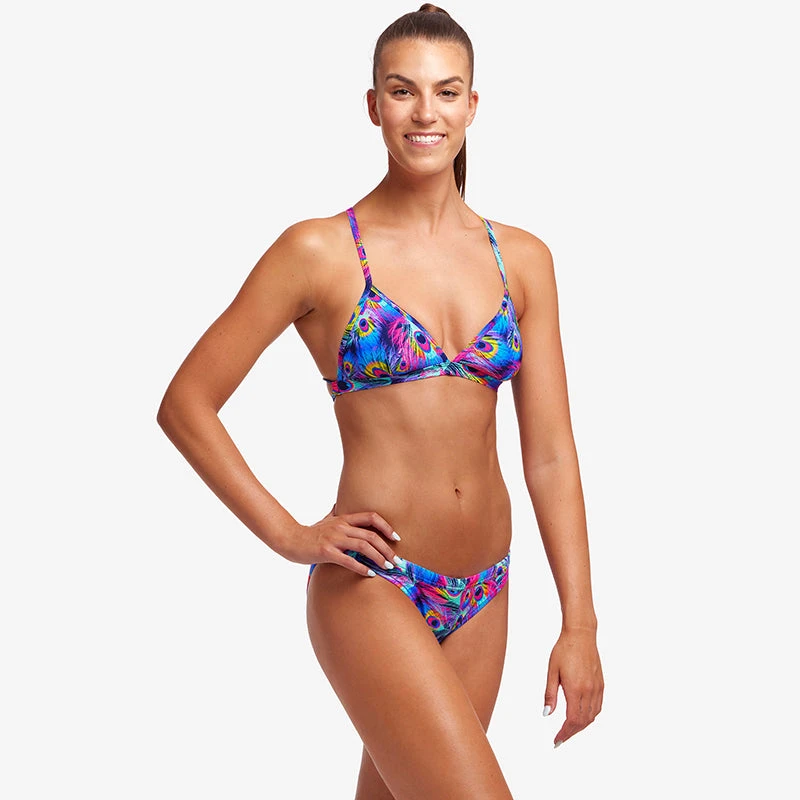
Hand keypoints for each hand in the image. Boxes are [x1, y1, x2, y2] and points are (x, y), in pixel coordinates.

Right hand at [276, 502, 401, 576]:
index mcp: (343, 518)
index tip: (396, 538)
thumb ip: (335, 512)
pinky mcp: (326, 552)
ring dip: (378, 557)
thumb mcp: (325, 519)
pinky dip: (362, 567)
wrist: (290, 539)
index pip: (371, 517)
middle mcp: (341, 526)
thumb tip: (340, 504)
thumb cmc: (309, 532)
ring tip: (388, 567)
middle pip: (371, 534)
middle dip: (387, 548)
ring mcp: (334, 538)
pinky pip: (348, 560)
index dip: (386, 527)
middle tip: (397, 561)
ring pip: (363, 546)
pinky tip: (370, 574)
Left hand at [543, 628, 603, 747]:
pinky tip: (582, 717)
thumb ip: (550, 694)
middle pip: (582, 721)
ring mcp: (597, 688)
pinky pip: (598, 707)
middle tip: (560, 739)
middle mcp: (589, 691)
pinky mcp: (601, 684)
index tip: (557, 740)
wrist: (581, 635)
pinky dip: (590, 717)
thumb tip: (547, 714)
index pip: (571, 720)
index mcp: (575, 688)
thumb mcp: (552, 671)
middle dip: (571, 733)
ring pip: (592, 716)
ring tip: (569, 730)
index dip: (564, 733)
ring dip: (581, 726)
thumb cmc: (563, 650)